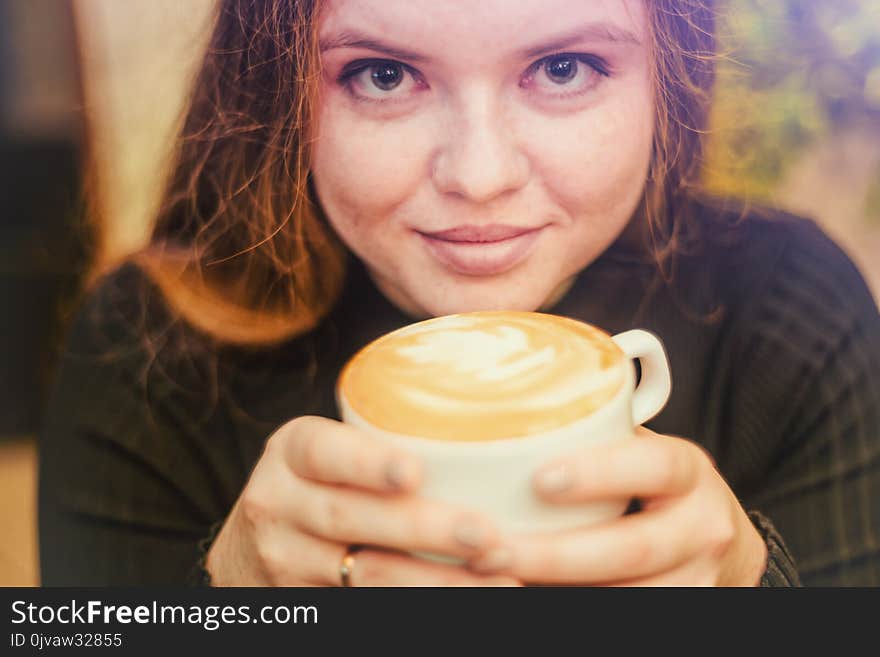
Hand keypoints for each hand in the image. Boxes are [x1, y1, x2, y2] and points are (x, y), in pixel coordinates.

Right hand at [206, 415, 518, 585]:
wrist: (248, 549)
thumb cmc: (314, 485)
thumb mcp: (323, 454)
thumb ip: (374, 443)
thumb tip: (488, 427)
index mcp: (291, 454)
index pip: (323, 451)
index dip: (368, 462)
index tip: (415, 472)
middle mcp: (278, 505)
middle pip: (351, 518)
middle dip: (424, 528)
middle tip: (487, 534)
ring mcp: (286, 561)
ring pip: (365, 577)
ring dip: (438, 581)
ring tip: (500, 580)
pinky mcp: (303, 605)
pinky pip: (363, 607)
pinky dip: (420, 607)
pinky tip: (469, 601)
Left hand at [470, 427, 767, 585]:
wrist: (719, 540)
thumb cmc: (656, 486)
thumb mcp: (640, 452)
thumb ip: (595, 437)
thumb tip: (503, 422)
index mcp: (689, 471)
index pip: (654, 465)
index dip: (600, 472)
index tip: (540, 478)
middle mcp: (702, 527)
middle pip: (631, 549)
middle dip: (556, 555)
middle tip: (493, 548)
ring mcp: (698, 577)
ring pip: (626, 593)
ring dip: (556, 588)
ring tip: (497, 574)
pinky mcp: (688, 606)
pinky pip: (624, 610)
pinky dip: (569, 602)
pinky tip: (525, 589)